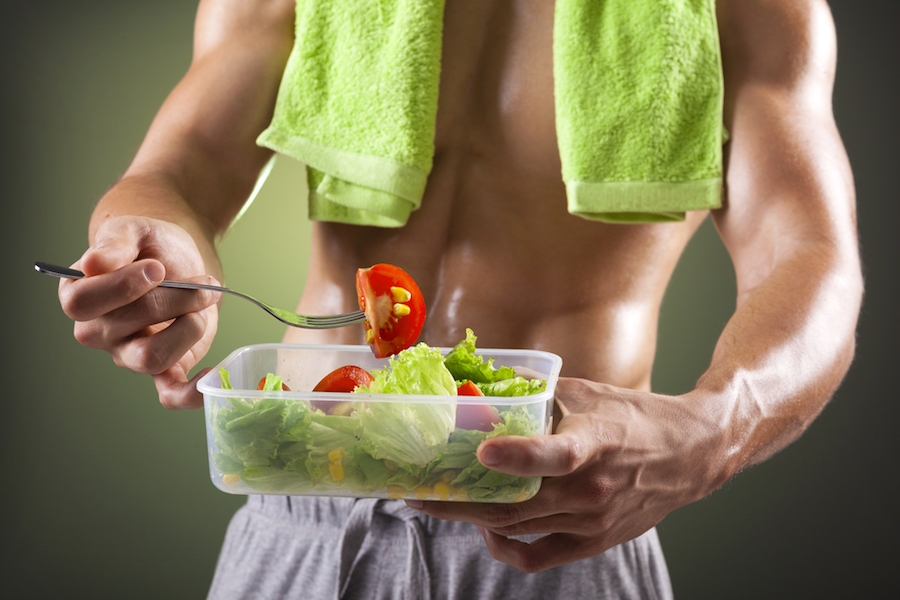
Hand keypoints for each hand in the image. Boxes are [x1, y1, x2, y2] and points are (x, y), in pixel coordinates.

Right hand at [58, 216, 220, 409]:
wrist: (181, 260)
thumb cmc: (150, 246)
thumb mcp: (134, 230)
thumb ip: (114, 243)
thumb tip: (93, 264)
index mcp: (79, 295)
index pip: (82, 303)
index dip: (122, 286)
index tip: (157, 268)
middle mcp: (98, 331)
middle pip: (126, 325)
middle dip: (174, 298)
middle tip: (202, 283)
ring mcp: (129, 354)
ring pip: (151, 358)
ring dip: (189, 327)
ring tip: (204, 303)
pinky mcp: (165, 368)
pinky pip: (170, 394)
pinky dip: (191, 394)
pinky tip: (211, 373)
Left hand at [406, 378, 726, 571]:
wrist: (692, 454)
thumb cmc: (636, 418)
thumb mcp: (590, 394)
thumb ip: (541, 395)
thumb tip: (488, 389)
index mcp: (596, 442)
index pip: (556, 454)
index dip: (520, 456)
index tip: (482, 453)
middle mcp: (593, 487)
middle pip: (516, 503)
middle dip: (457, 500)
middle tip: (416, 489)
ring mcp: (593, 520)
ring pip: (517, 528)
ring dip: (471, 518)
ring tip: (437, 503)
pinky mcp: (594, 541)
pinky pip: (538, 556)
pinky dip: (504, 546)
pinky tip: (485, 529)